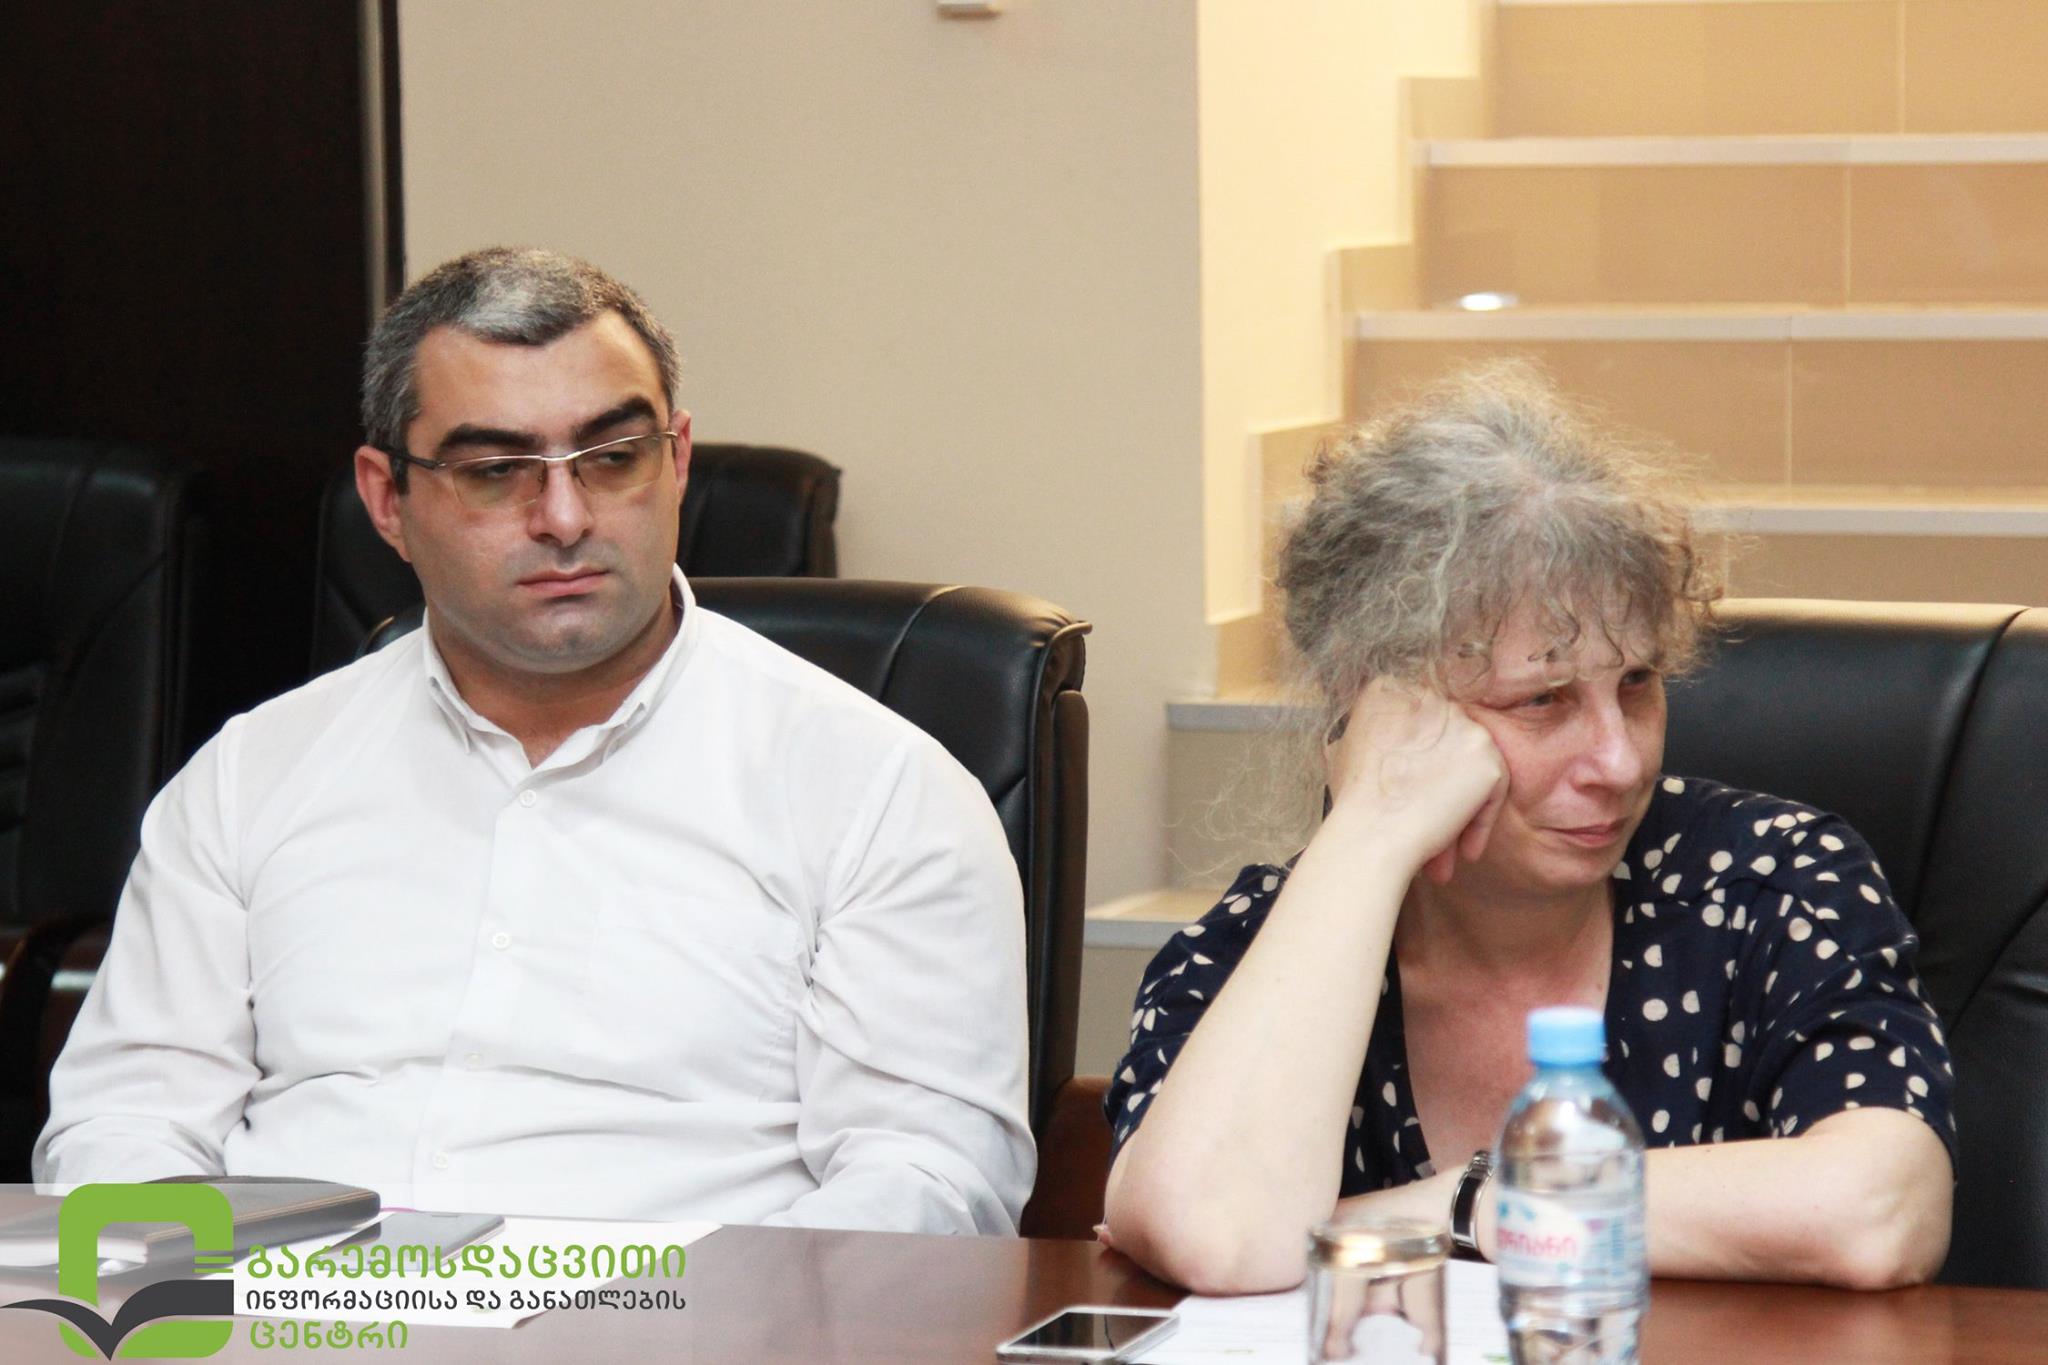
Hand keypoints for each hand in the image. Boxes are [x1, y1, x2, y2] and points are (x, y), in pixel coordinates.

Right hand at [1323, 678, 1506, 882]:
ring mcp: (1460, 722)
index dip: (1418, 767)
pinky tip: (1464, 852)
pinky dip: (1481, 822)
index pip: (1419, 725)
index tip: (1409, 799)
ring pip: (1471, 767)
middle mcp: (1429, 696)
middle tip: (1427, 830)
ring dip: (1460, 810)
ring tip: (1444, 852)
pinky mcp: (1485, 751)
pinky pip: (1495, 788)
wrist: (1372, 833)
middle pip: (1446, 744)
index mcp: (1389, 689)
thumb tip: (1393, 744)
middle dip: (1439, 790)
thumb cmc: (1354, 804)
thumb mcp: (1349, 750)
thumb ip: (1376, 734)